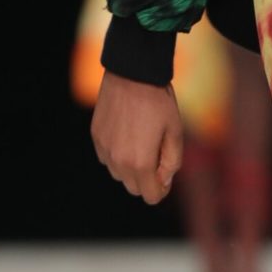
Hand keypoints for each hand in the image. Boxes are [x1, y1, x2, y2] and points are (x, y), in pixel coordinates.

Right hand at [91, 70, 183, 202]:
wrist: (132, 74)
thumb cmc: (159, 102)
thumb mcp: (175, 132)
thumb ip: (172, 162)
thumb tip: (163, 180)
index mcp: (140, 163)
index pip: (150, 196)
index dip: (161, 190)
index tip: (166, 176)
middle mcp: (118, 161)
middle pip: (133, 188)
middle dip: (147, 179)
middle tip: (157, 154)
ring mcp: (104, 149)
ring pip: (119, 173)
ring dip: (131, 167)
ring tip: (142, 141)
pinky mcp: (96, 137)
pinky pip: (107, 157)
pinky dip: (118, 154)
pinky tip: (128, 134)